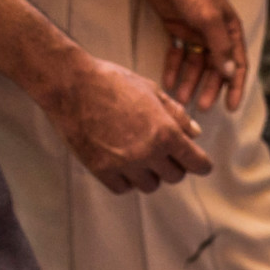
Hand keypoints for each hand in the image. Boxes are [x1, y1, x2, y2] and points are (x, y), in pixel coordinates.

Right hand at [42, 53, 212, 193]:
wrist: (69, 83)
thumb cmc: (111, 81)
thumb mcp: (151, 91)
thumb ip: (176, 114)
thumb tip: (195, 133)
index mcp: (165, 132)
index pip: (196, 163)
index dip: (200, 164)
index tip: (198, 164)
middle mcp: (148, 152)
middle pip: (175, 176)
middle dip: (173, 165)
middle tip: (162, 152)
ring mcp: (123, 163)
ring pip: (150, 185)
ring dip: (149, 174)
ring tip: (139, 156)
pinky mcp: (100, 169)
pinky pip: (123, 188)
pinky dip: (125, 180)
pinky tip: (121, 164)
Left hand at [136, 0, 245, 110]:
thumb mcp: (209, 19)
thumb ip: (220, 48)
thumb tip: (230, 75)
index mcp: (230, 31)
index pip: (237, 65)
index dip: (235, 87)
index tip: (230, 107)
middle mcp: (215, 34)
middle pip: (215, 69)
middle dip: (209, 88)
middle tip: (202, 107)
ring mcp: (195, 32)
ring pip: (195, 64)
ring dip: (189, 81)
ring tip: (180, 98)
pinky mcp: (176, 29)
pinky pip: (177, 54)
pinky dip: (173, 67)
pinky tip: (167, 81)